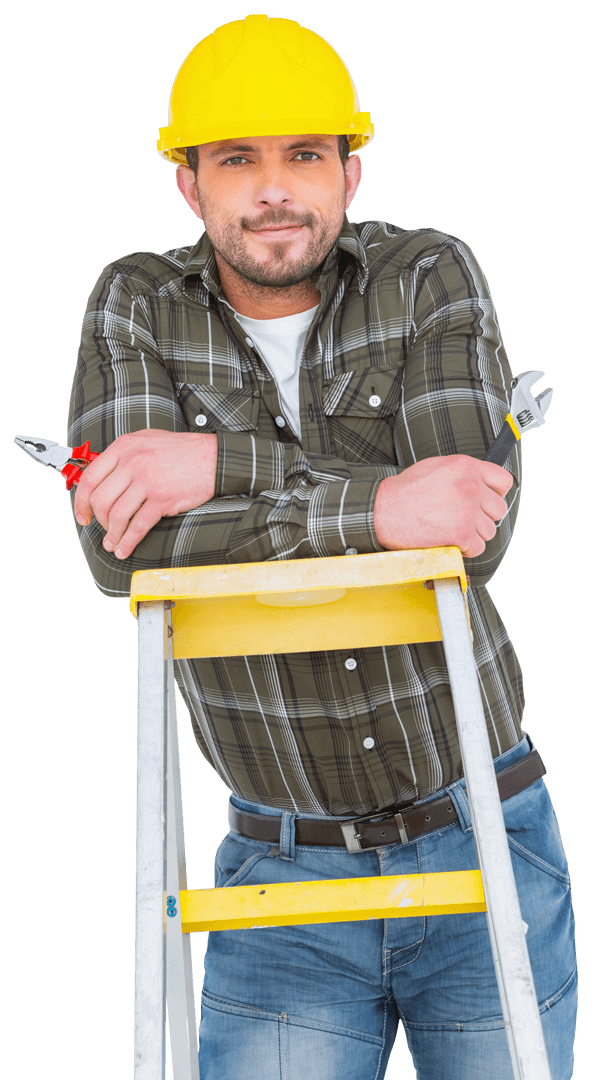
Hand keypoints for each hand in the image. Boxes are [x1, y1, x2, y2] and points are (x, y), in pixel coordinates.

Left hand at [74, 429, 217, 558]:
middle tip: (101, 529)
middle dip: (98, 520)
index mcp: (124, 447)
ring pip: (117, 515)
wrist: (213, 457)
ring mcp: (147, 481)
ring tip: (113, 543)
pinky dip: (128, 541)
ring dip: (112, 534)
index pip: (91, 477)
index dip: (81, 501)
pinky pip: (138, 525)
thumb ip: (123, 456)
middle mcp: (132, 462)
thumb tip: (102, 479)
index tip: (82, 515)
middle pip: (100, 499)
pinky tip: (125, 548)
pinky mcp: (162, 499)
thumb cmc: (181, 450)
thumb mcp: (146, 440)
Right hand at [374, 455, 512, 558]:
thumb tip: (480, 482)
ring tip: (452, 529)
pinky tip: (450, 541)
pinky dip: (466, 549)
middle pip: (498, 509)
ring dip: (474, 534)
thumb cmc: (404, 492)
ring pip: (489, 531)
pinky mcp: (462, 534)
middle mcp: (470, 487)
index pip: (503, 481)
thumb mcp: (436, 467)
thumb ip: (462, 473)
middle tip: (464, 519)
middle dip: (483, 517)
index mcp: (465, 467)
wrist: (383, 511)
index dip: (496, 494)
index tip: (488, 501)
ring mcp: (467, 511)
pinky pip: (478, 547)